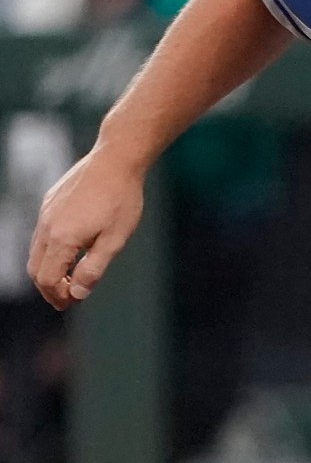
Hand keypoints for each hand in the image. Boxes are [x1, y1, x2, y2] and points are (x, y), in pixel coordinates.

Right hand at [26, 148, 147, 310]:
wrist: (116, 160)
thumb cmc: (121, 199)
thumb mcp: (115, 239)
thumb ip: (94, 268)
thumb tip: (78, 294)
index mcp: (61, 239)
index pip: (47, 279)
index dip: (58, 295)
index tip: (73, 303)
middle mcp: (46, 227)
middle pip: (36, 269)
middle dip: (49, 288)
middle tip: (67, 300)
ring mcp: (45, 213)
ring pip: (36, 252)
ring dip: (49, 270)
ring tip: (69, 280)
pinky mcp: (49, 203)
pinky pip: (41, 234)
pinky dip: (50, 251)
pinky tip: (69, 253)